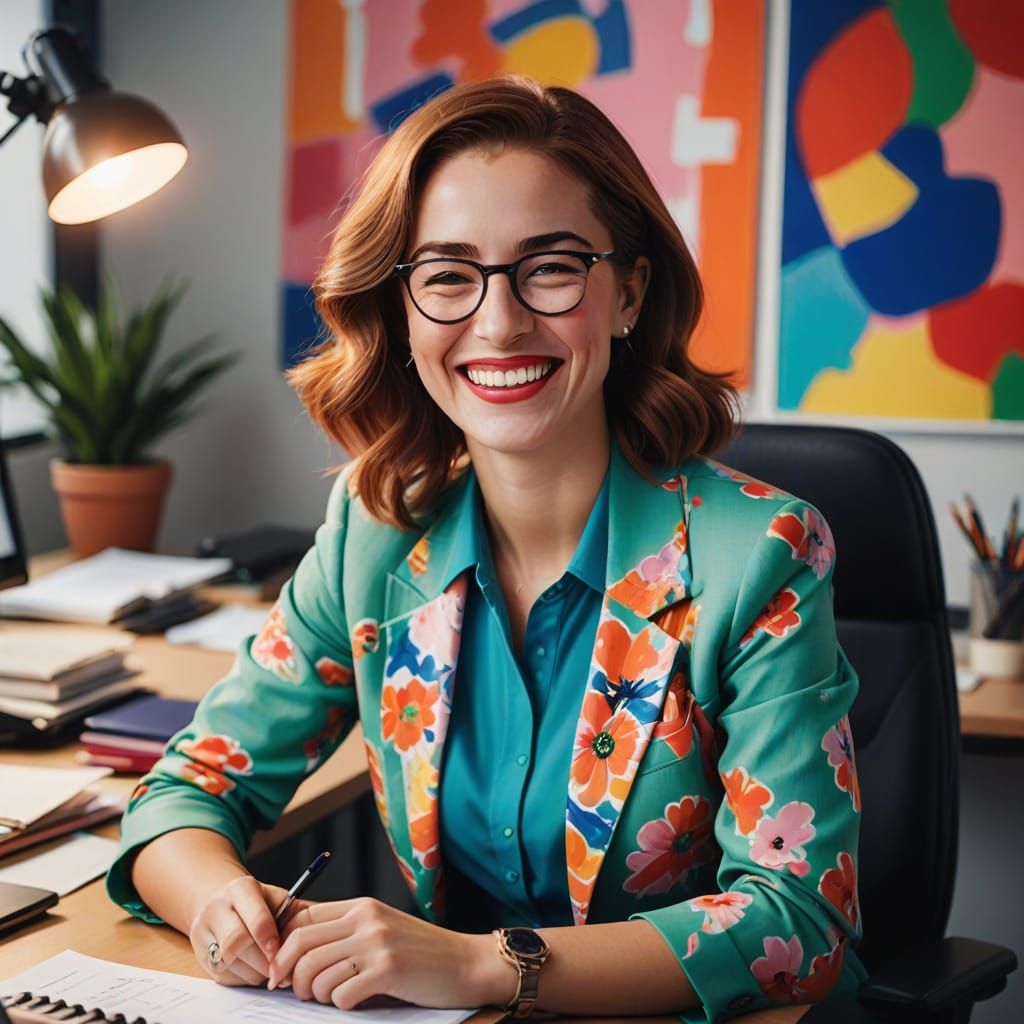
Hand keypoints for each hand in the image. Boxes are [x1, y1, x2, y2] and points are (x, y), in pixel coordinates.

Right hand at [188, 875, 310, 986]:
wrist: (219, 901)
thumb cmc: (257, 902)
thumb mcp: (276, 897)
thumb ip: (298, 910)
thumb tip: (330, 920)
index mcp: (240, 889)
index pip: (253, 915)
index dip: (269, 937)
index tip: (281, 951)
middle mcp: (217, 909)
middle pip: (236, 942)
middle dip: (262, 960)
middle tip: (281, 970)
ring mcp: (204, 932)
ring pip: (228, 962)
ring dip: (254, 972)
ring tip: (272, 971)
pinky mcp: (200, 955)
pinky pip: (223, 975)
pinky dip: (243, 978)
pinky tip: (256, 972)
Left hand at [268, 897, 515, 1008]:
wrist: (466, 964)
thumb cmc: (421, 955)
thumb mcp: (381, 932)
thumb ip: (346, 935)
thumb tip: (296, 957)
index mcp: (361, 906)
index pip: (302, 919)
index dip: (282, 949)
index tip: (278, 973)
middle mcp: (366, 919)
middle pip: (301, 945)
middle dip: (289, 976)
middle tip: (297, 994)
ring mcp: (378, 942)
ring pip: (317, 973)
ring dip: (317, 996)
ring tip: (332, 999)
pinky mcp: (389, 969)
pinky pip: (342, 995)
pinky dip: (342, 1006)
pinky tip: (357, 1002)